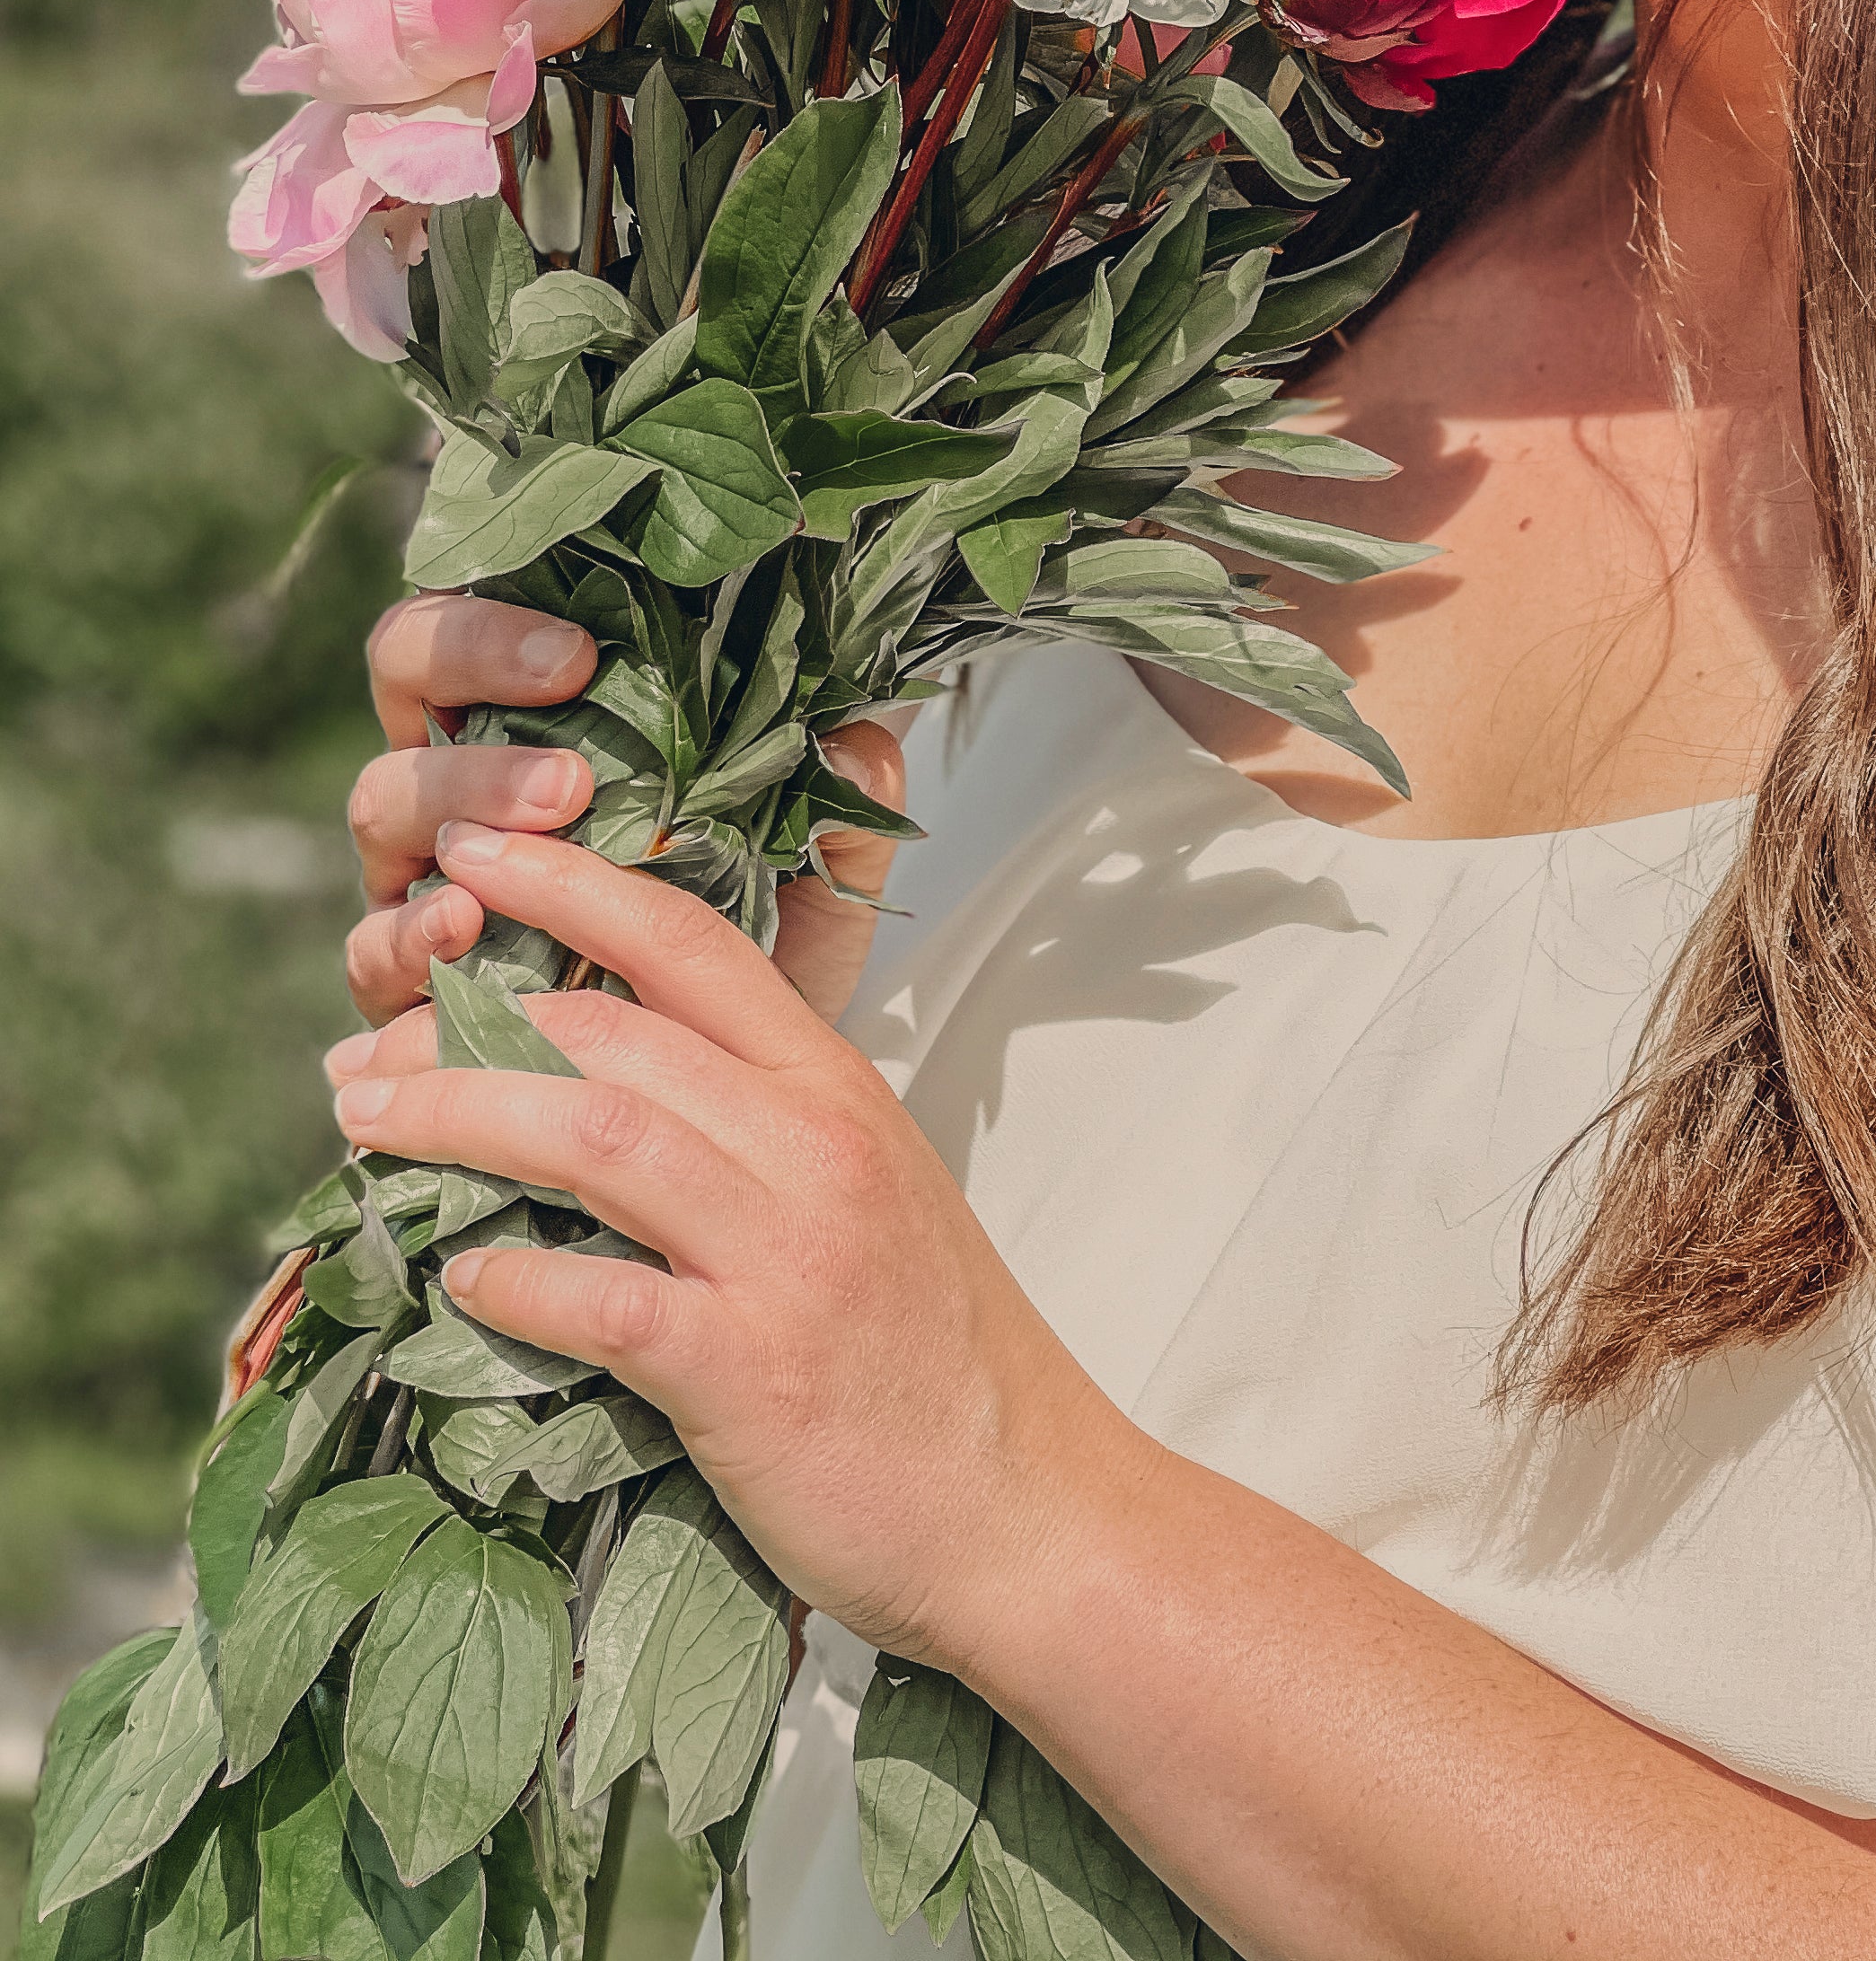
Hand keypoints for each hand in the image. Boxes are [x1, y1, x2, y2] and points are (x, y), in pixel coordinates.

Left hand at [325, 822, 1140, 1669]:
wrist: (1025, 1507)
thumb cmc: (935, 1354)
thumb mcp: (868, 1190)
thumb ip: (761, 1121)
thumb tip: (612, 1079)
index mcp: (837, 1087)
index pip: (690, 942)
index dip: (570, 881)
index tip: (472, 851)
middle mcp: (810, 1146)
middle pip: (610, 1033)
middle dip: (465, 1027)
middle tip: (366, 1049)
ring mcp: (782, 1254)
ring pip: (590, 1137)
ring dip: (455, 1122)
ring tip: (367, 1123)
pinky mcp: (747, 1370)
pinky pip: (600, 1299)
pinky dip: (513, 1280)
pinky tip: (459, 1277)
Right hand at [348, 597, 910, 1028]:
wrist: (721, 1104)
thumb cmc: (749, 947)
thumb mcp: (812, 873)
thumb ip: (839, 802)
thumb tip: (866, 737)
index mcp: (547, 712)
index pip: (487, 615)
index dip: (498, 618)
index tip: (580, 652)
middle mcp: (471, 773)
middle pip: (406, 680)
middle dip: (479, 703)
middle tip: (568, 776)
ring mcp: (423, 869)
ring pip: (385, 802)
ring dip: (454, 805)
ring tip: (531, 839)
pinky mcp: (399, 981)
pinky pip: (369, 947)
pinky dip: (405, 939)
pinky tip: (458, 933)